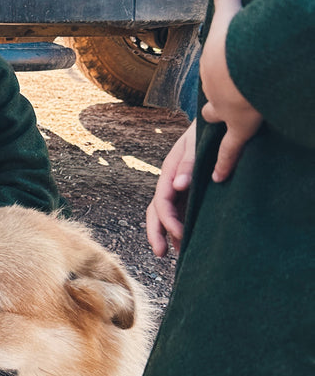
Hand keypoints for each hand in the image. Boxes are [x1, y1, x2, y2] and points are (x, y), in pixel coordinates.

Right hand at [146, 121, 195, 256]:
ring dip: (167, 233)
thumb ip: (189, 164)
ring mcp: (181, 187)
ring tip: (174, 254)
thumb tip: (178, 186)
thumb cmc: (207, 132)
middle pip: (157, 211)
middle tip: (161, 253)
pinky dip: (180, 227)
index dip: (168, 220)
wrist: (219, 122)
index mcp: (170, 171)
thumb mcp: (196, 144)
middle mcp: (172, 182)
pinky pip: (181, 212)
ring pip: (167, 214)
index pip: (161, 201)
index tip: (179, 235)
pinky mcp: (192, 191)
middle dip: (156, 232)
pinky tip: (186, 241)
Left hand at [199, 0, 262, 182]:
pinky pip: (230, 152)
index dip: (222, 84)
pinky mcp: (239, 127)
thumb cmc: (240, 40)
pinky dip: (223, 165)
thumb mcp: (231, 16)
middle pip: (216, 106)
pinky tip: (215, 179)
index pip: (219, 80)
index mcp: (219, 69)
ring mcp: (227, 112)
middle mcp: (219, 92)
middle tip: (216, 114)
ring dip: (220, 136)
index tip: (222, 89)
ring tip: (210, 152)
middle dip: (217, 111)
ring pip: (221, 128)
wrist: (244, 63)